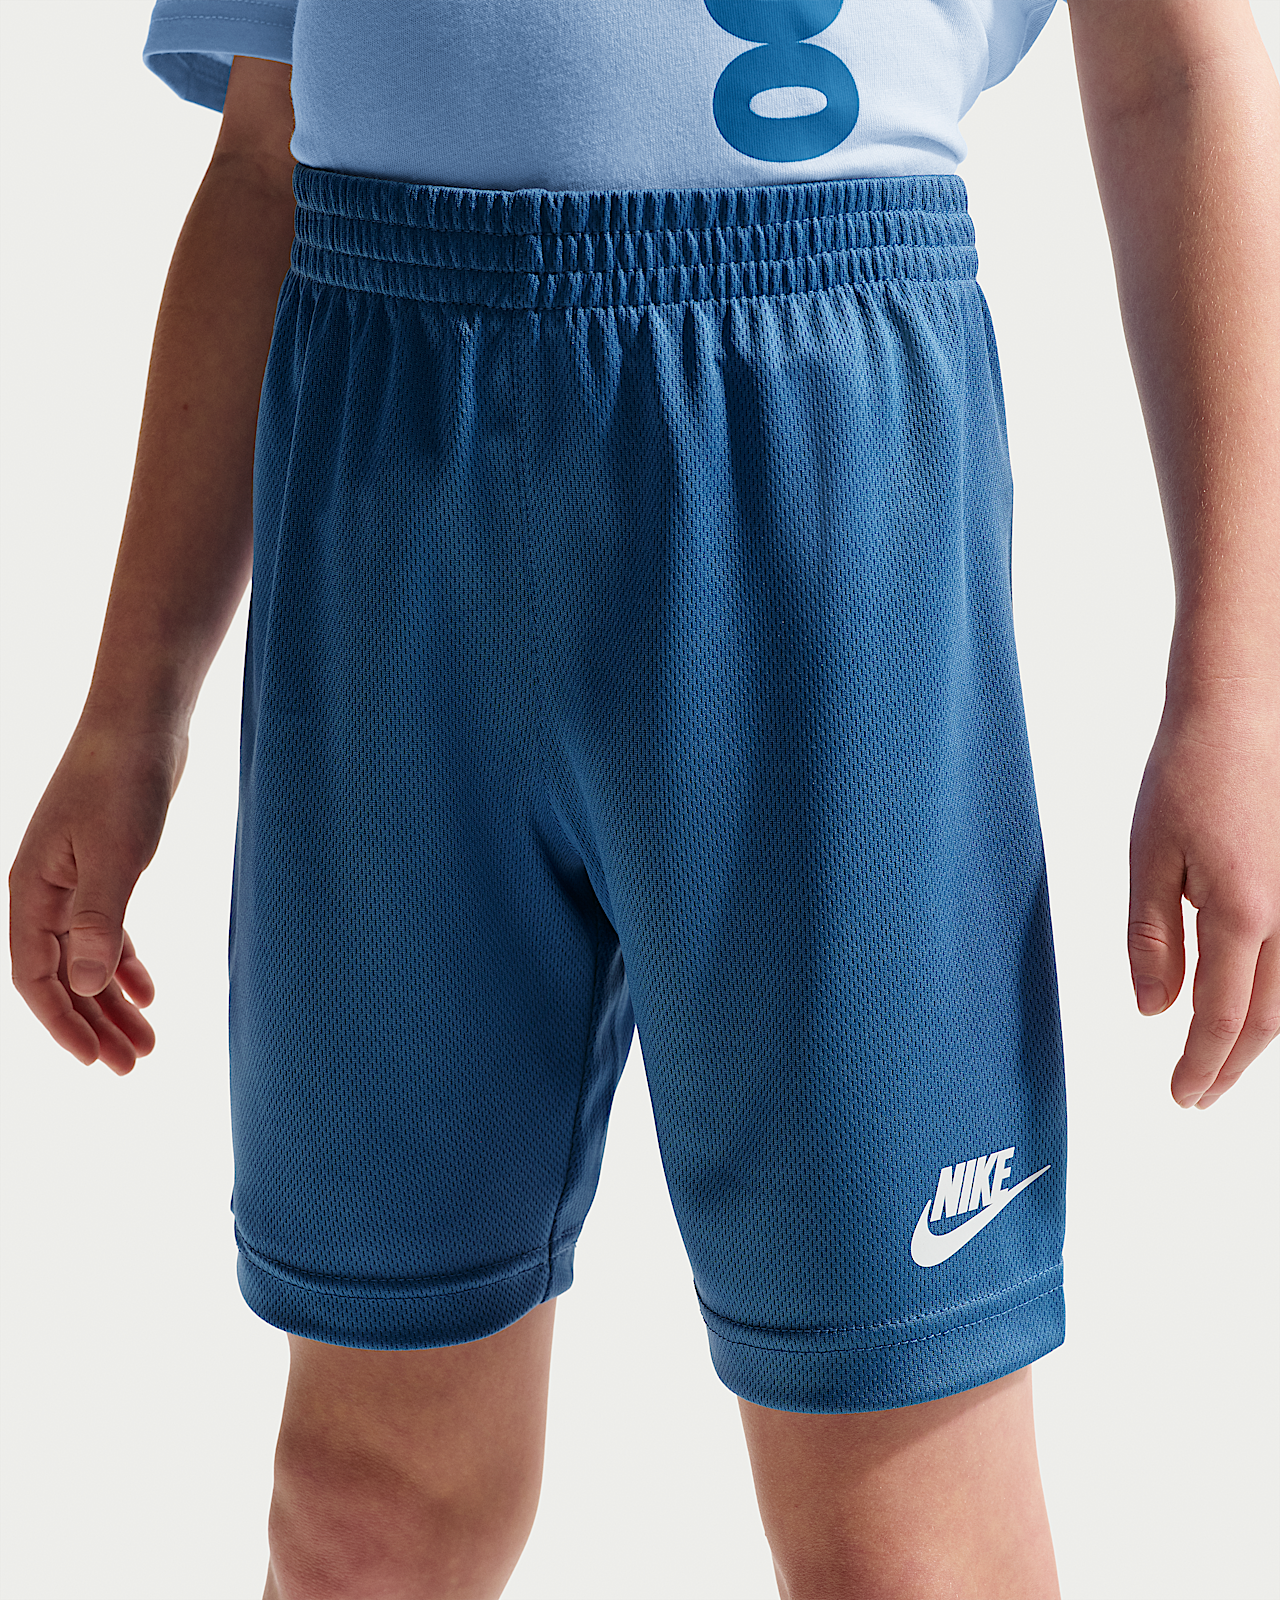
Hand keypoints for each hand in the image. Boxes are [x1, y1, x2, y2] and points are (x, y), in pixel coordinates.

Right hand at [8, 726, 185, 1073]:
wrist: (142, 723)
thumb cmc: (123, 780)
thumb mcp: (115, 854)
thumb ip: (100, 921)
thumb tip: (82, 986)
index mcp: (31, 891)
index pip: (34, 976)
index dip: (61, 1023)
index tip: (94, 1062)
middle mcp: (43, 891)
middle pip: (61, 976)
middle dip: (93, 1024)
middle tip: (131, 1067)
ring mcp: (72, 881)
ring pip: (86, 959)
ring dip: (113, 1002)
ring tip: (148, 1043)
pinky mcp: (103, 869)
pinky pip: (106, 933)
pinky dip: (125, 964)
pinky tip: (149, 992)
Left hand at [1128, 693, 1279, 1107]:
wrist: (1245, 709)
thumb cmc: (1189, 773)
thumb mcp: (1148, 857)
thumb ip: (1152, 940)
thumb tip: (1153, 1012)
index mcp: (1244, 913)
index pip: (1219, 1018)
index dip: (1200, 1066)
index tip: (1181, 1096)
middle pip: (1266, 1020)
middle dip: (1231, 1065)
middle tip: (1198, 1095)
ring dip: (1259, 1035)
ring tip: (1224, 1060)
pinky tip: (1257, 1004)